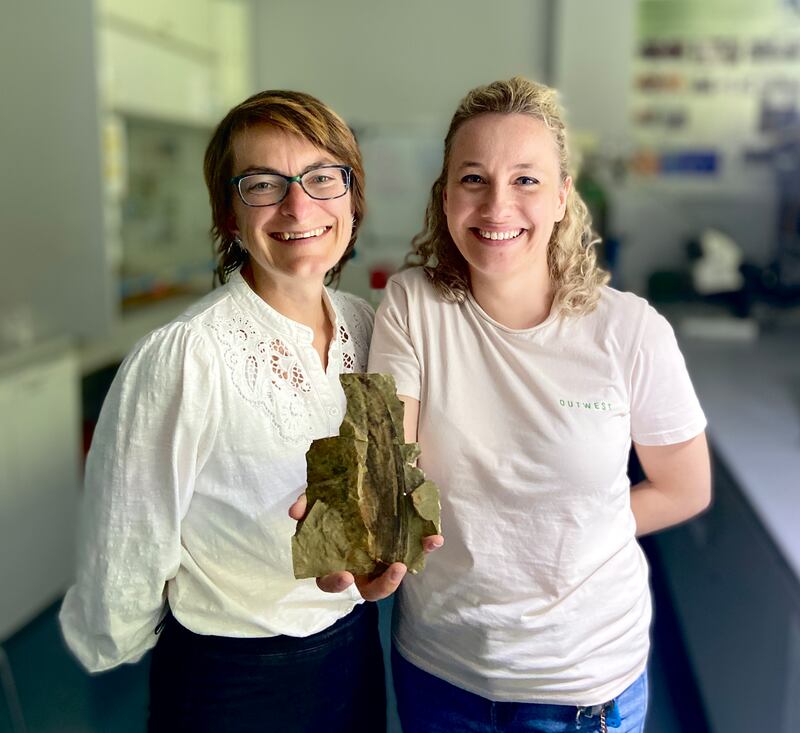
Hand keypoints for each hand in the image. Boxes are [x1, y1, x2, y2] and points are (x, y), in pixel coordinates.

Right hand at [288, 494, 443, 599]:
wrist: (366, 470)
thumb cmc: (337, 494)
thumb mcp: (320, 495)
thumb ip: (308, 502)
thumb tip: (295, 511)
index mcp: (337, 557)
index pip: (331, 580)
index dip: (335, 583)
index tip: (345, 575)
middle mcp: (362, 563)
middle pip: (370, 589)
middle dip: (383, 586)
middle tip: (394, 570)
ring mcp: (384, 555)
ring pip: (395, 574)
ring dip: (406, 571)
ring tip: (412, 557)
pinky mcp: (404, 542)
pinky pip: (416, 549)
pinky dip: (426, 544)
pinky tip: (434, 538)